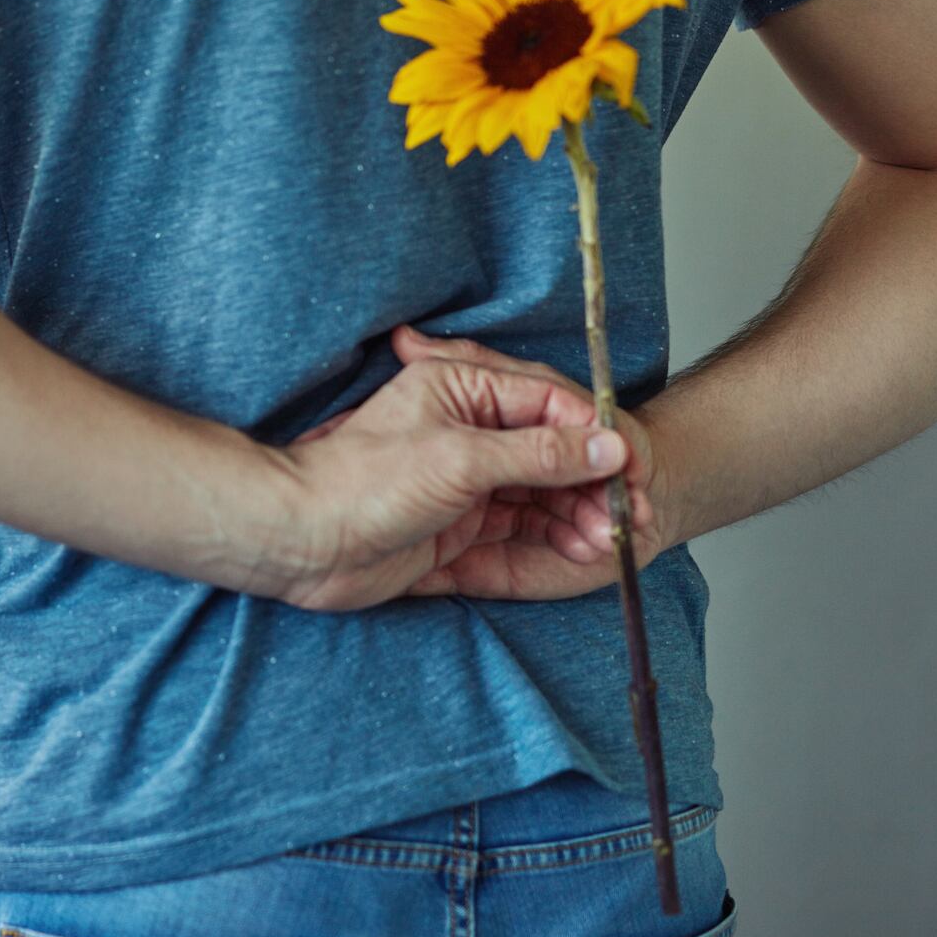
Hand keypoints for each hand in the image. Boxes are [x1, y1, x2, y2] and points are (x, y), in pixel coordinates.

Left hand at [386, 325, 677, 600]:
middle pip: (554, 447)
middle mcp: (469, 426)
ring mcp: (468, 474)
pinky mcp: (463, 518)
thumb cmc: (364, 485)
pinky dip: (557, 532)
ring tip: (609, 538)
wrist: (303, 543)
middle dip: (595, 480)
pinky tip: (583, 548)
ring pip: (544, 487)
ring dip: (581, 511)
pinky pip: (525, 520)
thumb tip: (606, 446)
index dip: (596, 436)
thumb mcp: (461, 460)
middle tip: (630, 514)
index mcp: (462, 387)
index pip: (550, 402)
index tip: (633, 469)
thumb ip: (538, 454)